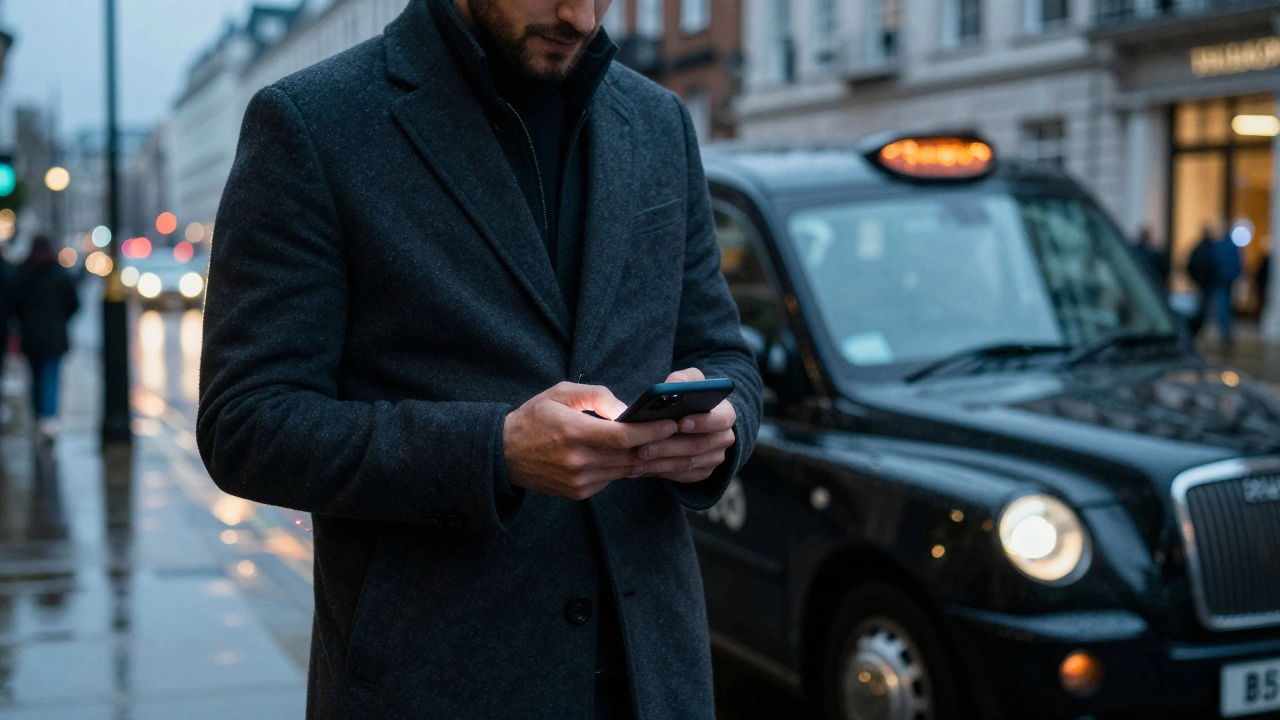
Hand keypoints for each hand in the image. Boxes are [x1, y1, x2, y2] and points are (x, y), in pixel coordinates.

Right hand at [504, 382, 677, 499]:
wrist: (503, 455)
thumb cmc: (534, 418)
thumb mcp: (560, 394)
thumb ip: (595, 397)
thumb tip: (626, 410)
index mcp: (573, 432)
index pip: (622, 436)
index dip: (651, 431)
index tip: (671, 423)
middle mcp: (578, 461)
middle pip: (629, 456)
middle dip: (657, 445)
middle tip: (681, 434)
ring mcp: (579, 481)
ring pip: (624, 470)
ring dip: (647, 458)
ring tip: (669, 445)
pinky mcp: (579, 492)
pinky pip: (612, 479)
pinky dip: (626, 467)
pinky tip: (639, 456)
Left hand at [632, 368, 736, 483]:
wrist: (690, 418)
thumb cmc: (688, 396)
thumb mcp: (688, 381)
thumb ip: (683, 379)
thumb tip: (674, 385)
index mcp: (725, 414)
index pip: (721, 420)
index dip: (702, 422)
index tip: (680, 423)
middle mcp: (724, 438)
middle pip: (699, 446)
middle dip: (669, 446)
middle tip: (644, 446)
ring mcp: (715, 458)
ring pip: (688, 463)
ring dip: (661, 462)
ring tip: (637, 457)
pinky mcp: (702, 471)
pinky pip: (682, 475)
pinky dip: (661, 471)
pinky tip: (641, 466)